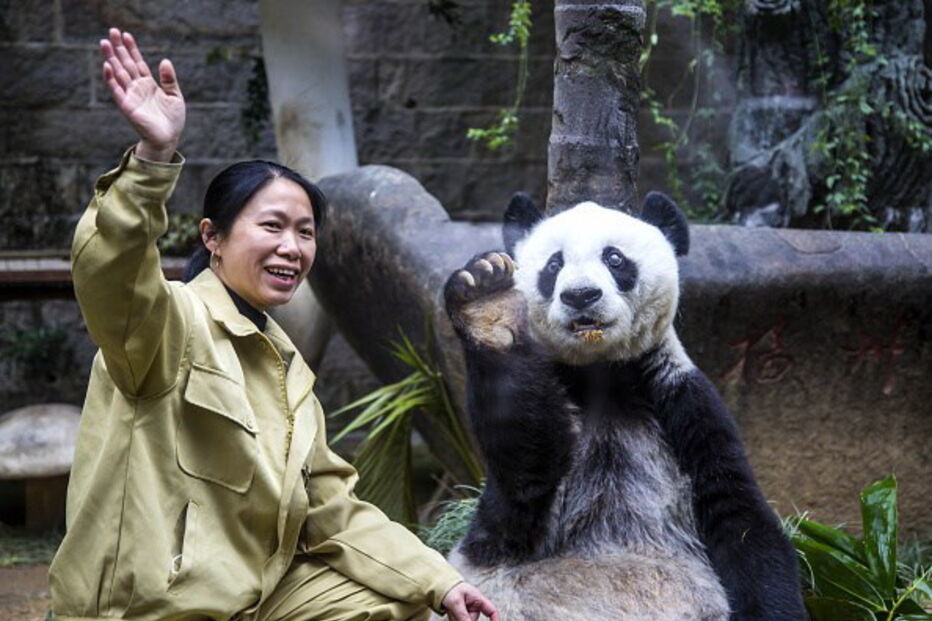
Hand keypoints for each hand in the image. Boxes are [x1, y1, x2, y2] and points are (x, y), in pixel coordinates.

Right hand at [100, 28, 184, 161]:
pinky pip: (116, 90)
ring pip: (118, 73)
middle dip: (118, 48)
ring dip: (110, 58)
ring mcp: (130, 95)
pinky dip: (111, 78)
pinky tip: (107, 65)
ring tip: (104, 43)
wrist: (168, 138)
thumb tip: (165, 60)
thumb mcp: (175, 96)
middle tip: (111, 31)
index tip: (126, 34)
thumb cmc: (172, 120)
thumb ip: (169, 79)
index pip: (138, 62)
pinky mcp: (127, 106)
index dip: (132, 49)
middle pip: (125, 63)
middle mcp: (137, 87)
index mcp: (148, 84)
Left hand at [441, 583, 499, 620]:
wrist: (442, 586)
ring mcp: (469, 611)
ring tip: (451, 610)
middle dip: (464, 619)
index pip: (492, 611)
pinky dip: (454, 619)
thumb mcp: (455, 602)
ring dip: (456, 619)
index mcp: (478, 599)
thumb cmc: (450, 589)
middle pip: (473, 620)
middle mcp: (475, 606)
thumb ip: (462, 616)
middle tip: (455, 612)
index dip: (495, 620)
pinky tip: (450, 612)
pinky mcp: (462, 615)